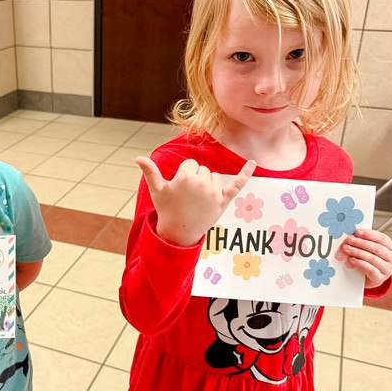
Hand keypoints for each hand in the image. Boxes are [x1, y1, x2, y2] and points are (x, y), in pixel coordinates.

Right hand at [136, 157, 256, 246]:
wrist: (179, 232)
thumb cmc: (167, 209)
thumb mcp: (157, 190)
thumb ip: (150, 172)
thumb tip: (137, 158)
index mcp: (186, 177)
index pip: (190, 164)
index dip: (183, 175)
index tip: (179, 190)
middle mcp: (202, 183)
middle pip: (202, 169)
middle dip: (194, 180)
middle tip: (187, 197)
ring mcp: (214, 192)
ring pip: (214, 176)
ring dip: (207, 184)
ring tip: (197, 199)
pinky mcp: (224, 201)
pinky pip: (237, 185)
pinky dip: (246, 173)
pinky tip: (254, 162)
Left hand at [338, 228, 391, 288]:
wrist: (368, 278)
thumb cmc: (368, 261)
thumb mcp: (367, 250)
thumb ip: (361, 243)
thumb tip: (350, 238)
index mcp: (391, 248)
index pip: (382, 238)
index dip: (369, 234)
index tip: (358, 232)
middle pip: (377, 248)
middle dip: (361, 243)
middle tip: (349, 240)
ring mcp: (388, 269)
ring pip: (373, 258)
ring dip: (358, 252)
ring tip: (347, 249)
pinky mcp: (380, 278)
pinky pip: (370, 270)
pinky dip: (360, 263)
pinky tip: (352, 260)